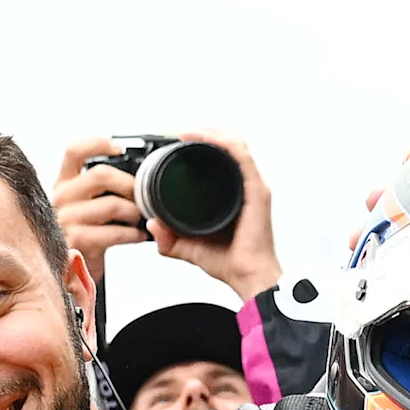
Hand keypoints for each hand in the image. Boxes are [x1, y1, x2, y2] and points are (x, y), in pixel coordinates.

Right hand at [51, 138, 148, 289]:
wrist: (71, 270)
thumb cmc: (85, 234)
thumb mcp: (84, 204)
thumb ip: (99, 186)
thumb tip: (138, 173)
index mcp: (64, 182)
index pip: (74, 151)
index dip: (97, 144)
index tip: (120, 148)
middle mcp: (60, 197)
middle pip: (101, 174)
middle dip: (130, 184)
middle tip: (143, 195)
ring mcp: (66, 219)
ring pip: (112, 205)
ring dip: (135, 212)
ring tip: (141, 219)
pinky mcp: (76, 241)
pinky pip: (114, 232)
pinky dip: (132, 235)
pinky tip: (138, 236)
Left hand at [150, 131, 280, 301]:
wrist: (248, 277)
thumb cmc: (231, 263)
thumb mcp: (190, 247)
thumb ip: (169, 239)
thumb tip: (152, 225)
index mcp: (235, 195)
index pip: (221, 159)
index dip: (202, 145)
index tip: (179, 143)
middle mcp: (246, 186)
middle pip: (229, 146)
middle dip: (205, 134)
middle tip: (180, 134)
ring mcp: (253, 186)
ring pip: (235, 145)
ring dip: (210, 133)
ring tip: (187, 132)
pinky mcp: (257, 190)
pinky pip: (240, 156)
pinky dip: (221, 142)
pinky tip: (203, 138)